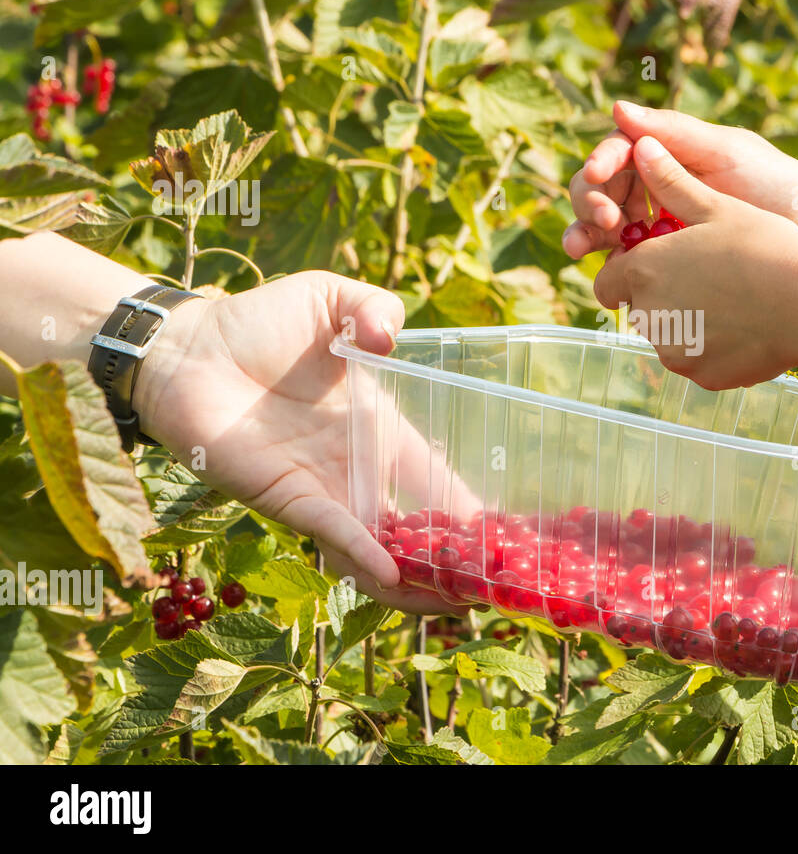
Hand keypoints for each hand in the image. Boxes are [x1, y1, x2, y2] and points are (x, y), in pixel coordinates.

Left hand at [132, 271, 469, 614]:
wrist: (188, 349)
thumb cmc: (258, 323)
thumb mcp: (331, 297)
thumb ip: (373, 305)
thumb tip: (390, 338)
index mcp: (381, 429)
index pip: (439, 480)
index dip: (472, 511)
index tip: (508, 543)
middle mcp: (359, 470)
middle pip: (416, 531)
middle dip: (453, 564)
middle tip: (493, 590)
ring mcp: (325, 490)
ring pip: (380, 550)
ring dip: (416, 578)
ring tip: (456, 601)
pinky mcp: (288, 499)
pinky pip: (334, 534)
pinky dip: (364, 555)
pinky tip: (394, 572)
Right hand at [565, 102, 797, 258]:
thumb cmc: (775, 184)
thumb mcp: (726, 152)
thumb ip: (673, 133)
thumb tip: (618, 107)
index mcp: (666, 153)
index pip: (618, 152)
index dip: (602, 163)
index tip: (600, 175)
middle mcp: (656, 187)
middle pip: (602, 190)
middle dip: (590, 202)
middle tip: (601, 221)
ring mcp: (658, 226)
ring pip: (606, 228)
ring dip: (585, 235)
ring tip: (579, 249)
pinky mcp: (666, 262)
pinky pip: (628, 262)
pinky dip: (611, 266)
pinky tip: (606, 274)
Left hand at [592, 136, 797, 389]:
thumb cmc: (765, 248)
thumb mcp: (717, 209)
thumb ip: (672, 182)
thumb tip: (642, 146)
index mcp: (643, 269)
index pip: (608, 281)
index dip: (631, 272)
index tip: (663, 265)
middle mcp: (648, 314)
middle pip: (639, 309)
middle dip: (661, 296)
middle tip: (707, 280)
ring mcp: (672, 350)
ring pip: (666, 336)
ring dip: (685, 323)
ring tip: (731, 302)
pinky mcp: (698, 375)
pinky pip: (694, 360)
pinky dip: (710, 348)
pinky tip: (743, 328)